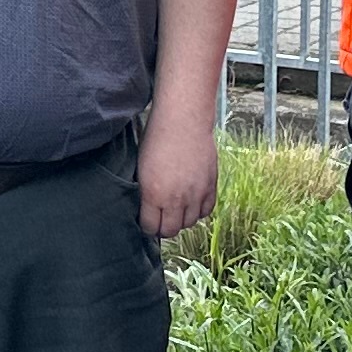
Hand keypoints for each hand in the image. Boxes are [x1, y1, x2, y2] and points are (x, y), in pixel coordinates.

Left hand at [137, 108, 220, 238]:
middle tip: (161, 218)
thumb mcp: (141, 167)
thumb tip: (146, 208)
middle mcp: (175, 200)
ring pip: (189, 223)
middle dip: (163, 227)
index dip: (147, 226)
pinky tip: (192, 202)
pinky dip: (199, 210)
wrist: (183, 121)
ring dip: (182, 219)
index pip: (150, 227)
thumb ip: (145, 192)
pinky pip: (206, 211)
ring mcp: (195, 194)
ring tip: (176, 208)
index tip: (146, 221)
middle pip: (171, 230)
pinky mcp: (210, 187)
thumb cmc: (157, 139)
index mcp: (153, 195)